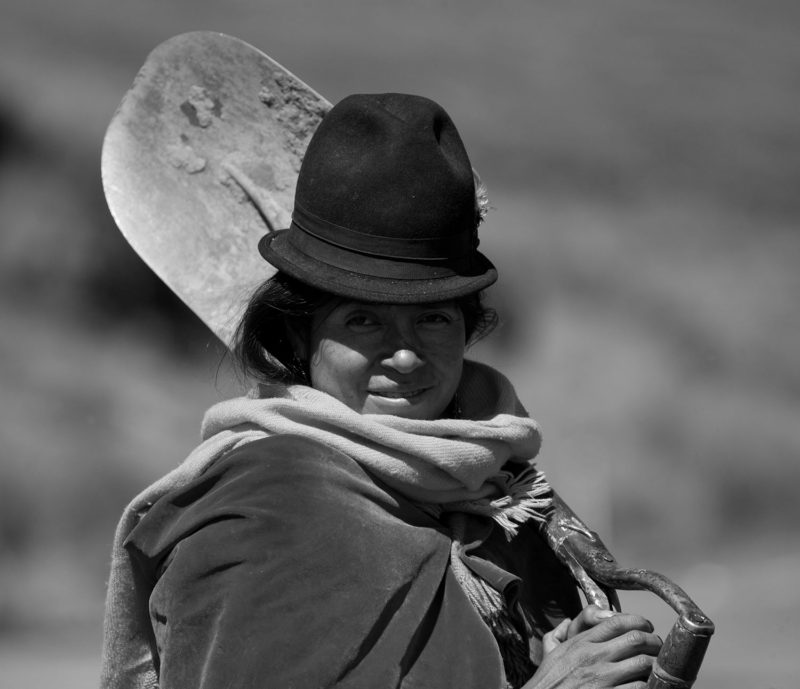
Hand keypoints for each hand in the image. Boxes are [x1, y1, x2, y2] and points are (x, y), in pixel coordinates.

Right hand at [522, 605, 660, 688]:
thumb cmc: (547, 684)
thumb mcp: (549, 655)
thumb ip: (556, 636)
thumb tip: (567, 622)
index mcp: (580, 643)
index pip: (616, 622)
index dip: (638, 621)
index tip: (646, 627)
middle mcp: (592, 657)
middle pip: (635, 639)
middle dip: (653, 642)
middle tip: (658, 648)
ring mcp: (602, 678)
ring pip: (642, 663)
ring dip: (653, 666)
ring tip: (656, 668)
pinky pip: (639, 687)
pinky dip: (647, 686)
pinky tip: (648, 686)